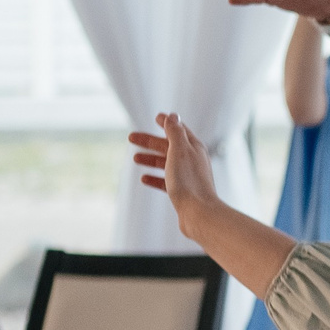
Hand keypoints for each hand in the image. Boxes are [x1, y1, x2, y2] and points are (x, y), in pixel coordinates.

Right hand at [130, 113, 221, 238]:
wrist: (198, 213)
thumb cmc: (188, 181)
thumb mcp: (179, 151)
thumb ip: (175, 132)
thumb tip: (173, 115)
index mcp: (194, 148)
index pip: (179, 130)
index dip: (167, 123)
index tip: (156, 117)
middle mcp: (193, 161)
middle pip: (169, 147)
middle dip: (150, 141)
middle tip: (131, 138)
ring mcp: (188, 177)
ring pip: (167, 164)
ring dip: (151, 159)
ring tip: (135, 158)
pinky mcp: (184, 193)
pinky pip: (167, 182)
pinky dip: (155, 178)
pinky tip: (144, 179)